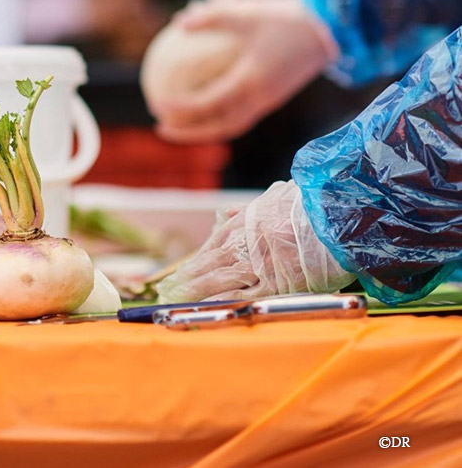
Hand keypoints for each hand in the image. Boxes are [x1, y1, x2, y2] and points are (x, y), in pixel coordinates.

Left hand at [150, 0, 338, 143]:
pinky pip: (244, 114)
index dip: (181, 107)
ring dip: (205, 128)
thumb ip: (211, 16)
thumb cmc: (288, 16)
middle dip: (189, 132)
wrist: (337, 27)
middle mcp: (261, 99)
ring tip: (180, 121)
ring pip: (233, 125)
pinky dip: (222, 115)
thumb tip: (178, 21)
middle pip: (219, 127)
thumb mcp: (246, 12)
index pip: (207, 105)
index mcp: (251, 83)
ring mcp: (271, 100)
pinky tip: (208, 103)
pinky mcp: (277, 95)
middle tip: (161, 127)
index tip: (157, 103)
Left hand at [156, 181, 352, 302]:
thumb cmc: (309, 207)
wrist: (336, 216)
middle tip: (173, 290)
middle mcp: (244, 243)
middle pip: (210, 264)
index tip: (185, 271)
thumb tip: (225, 213)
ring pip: (220, 280)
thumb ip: (247, 211)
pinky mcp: (275, 283)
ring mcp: (258, 264)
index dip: (197, 260)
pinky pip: (243, 295)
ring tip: (182, 301)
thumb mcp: (274, 200)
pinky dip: (224, 302)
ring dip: (198, 292)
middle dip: (190, 279)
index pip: (213, 244)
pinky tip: (209, 308)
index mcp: (244, 223)